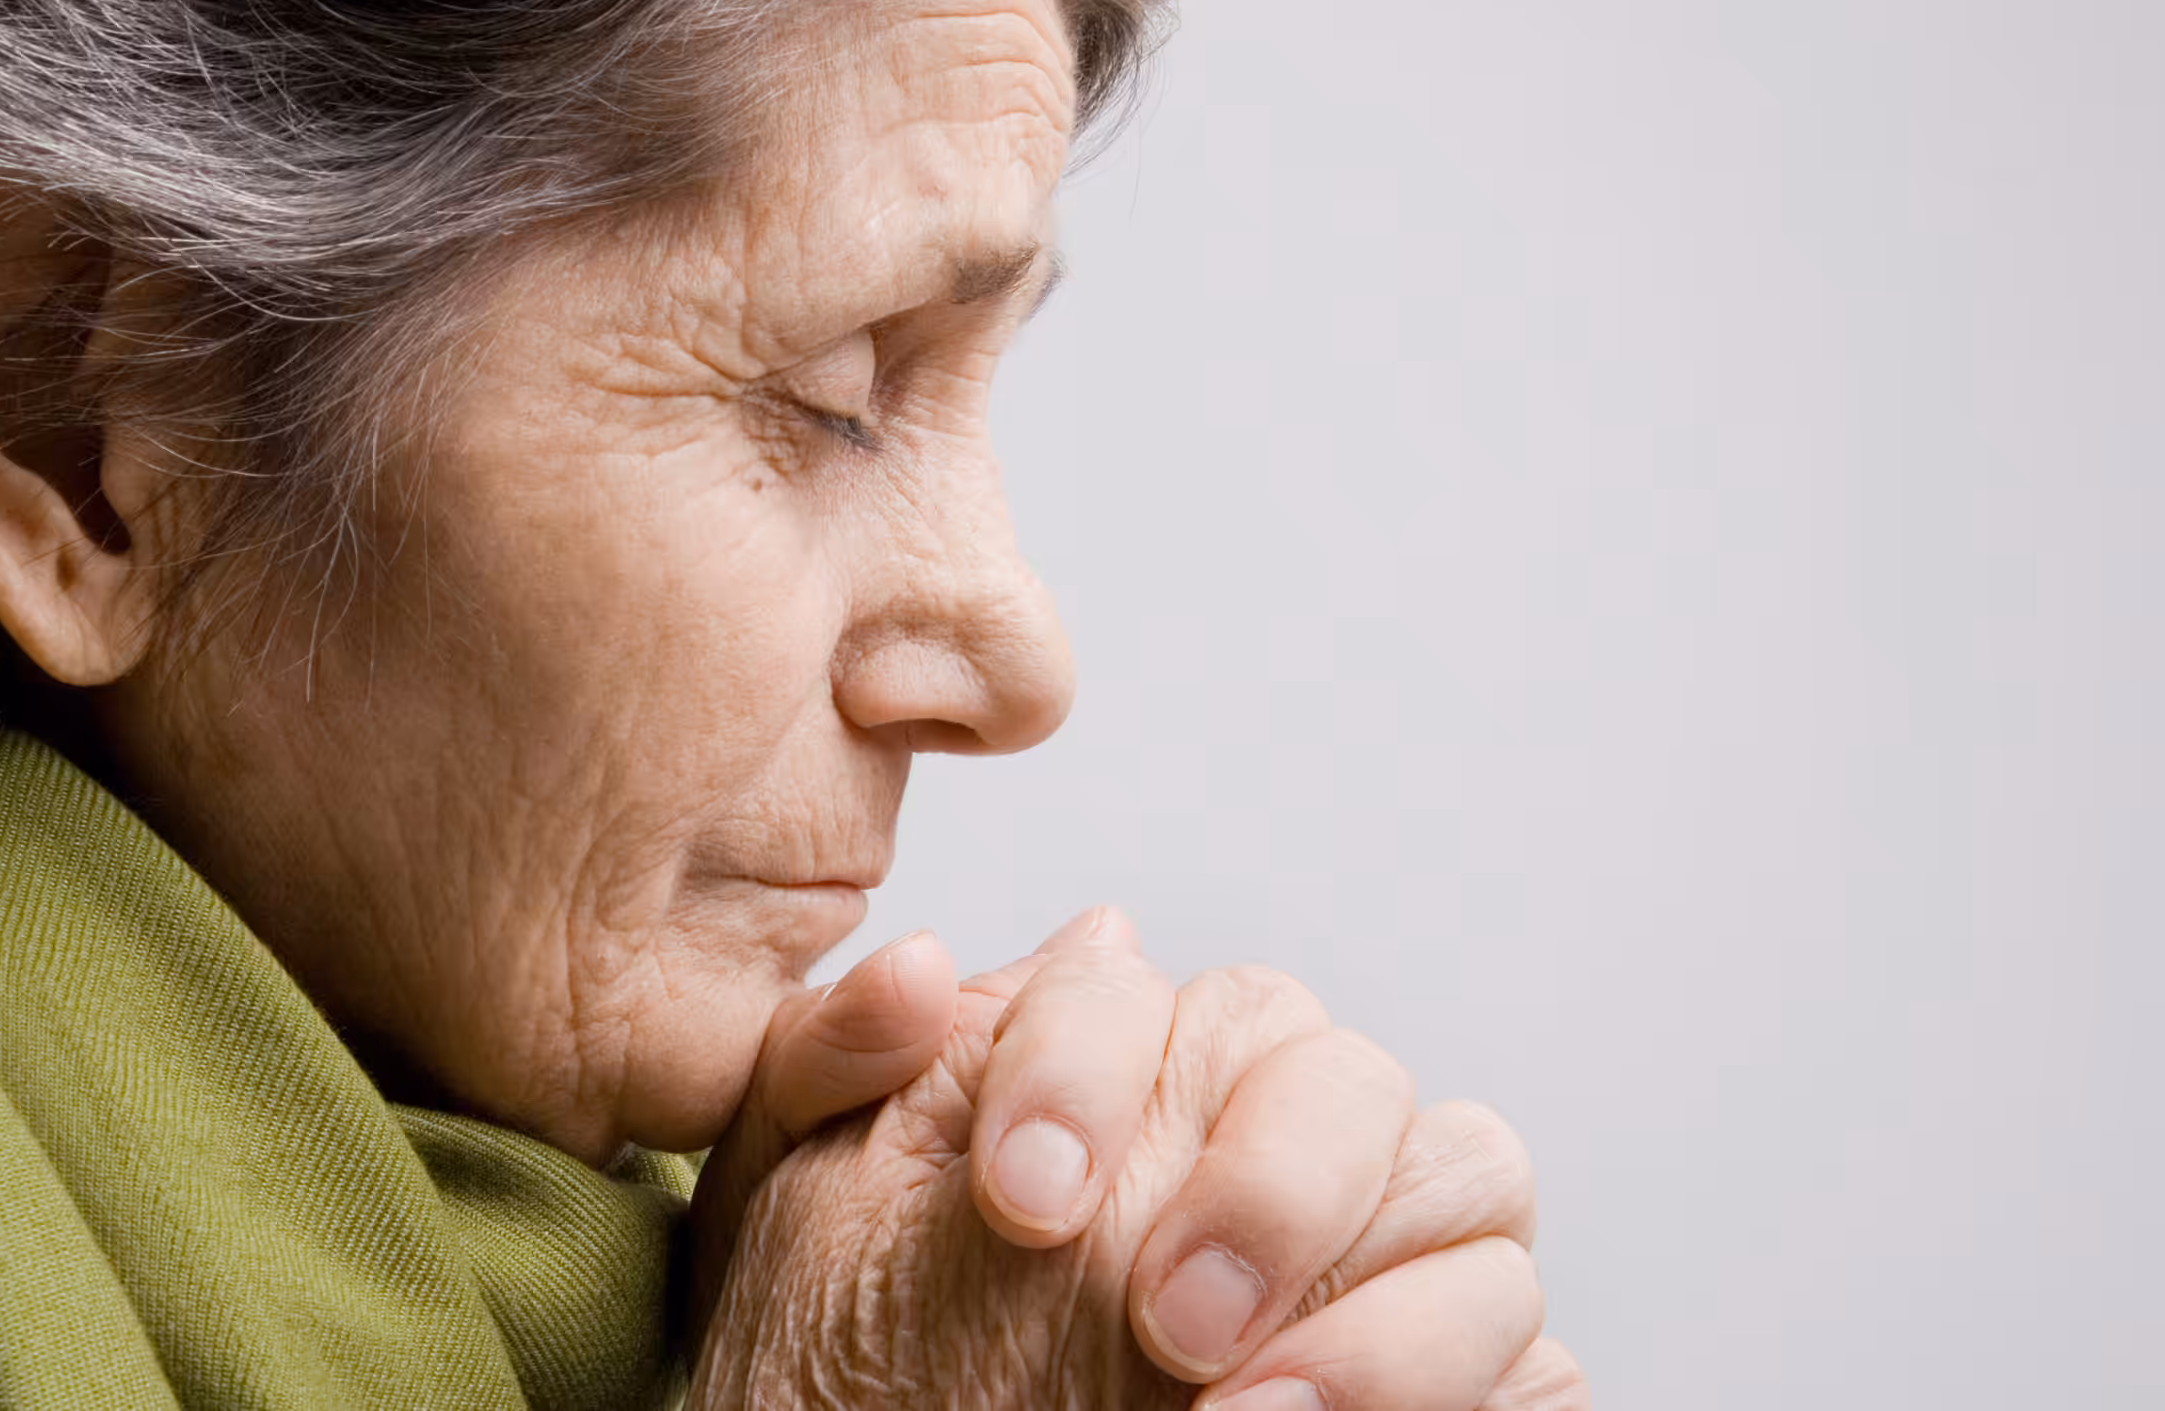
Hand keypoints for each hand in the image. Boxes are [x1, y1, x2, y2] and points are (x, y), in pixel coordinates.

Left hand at [686, 908, 1586, 1407]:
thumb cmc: (850, 1354)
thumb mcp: (796, 1212)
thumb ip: (834, 1072)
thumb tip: (918, 968)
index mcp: (1127, 1077)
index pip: (1152, 999)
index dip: (1089, 1074)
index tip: (1016, 1205)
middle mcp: (1272, 1143)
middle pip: (1344, 1072)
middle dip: (1263, 1184)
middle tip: (1158, 1316)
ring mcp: (1386, 1260)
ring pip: (1475, 1187)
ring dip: (1377, 1313)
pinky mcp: (1467, 1384)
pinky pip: (1539, 1355)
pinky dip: (1465, 1388)